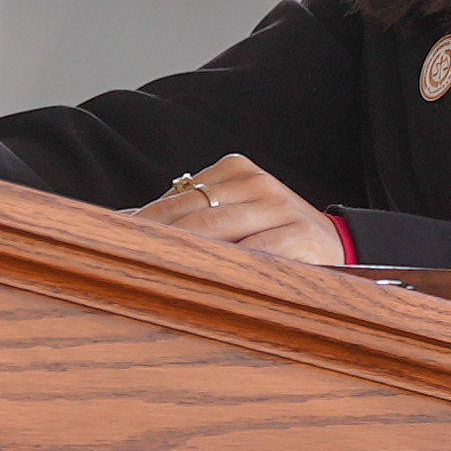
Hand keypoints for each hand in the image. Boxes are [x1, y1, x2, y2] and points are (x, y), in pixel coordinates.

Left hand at [127, 154, 345, 264]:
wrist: (337, 244)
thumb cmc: (271, 234)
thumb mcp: (233, 214)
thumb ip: (189, 216)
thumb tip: (124, 224)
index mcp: (236, 169)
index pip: (178, 197)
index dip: (145, 221)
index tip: (113, 240)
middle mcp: (257, 181)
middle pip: (192, 213)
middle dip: (154, 238)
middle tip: (120, 259)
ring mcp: (279, 205)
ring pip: (216, 231)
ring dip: (180, 254)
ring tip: (148, 271)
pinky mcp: (298, 235)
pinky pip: (252, 254)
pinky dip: (223, 267)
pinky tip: (200, 281)